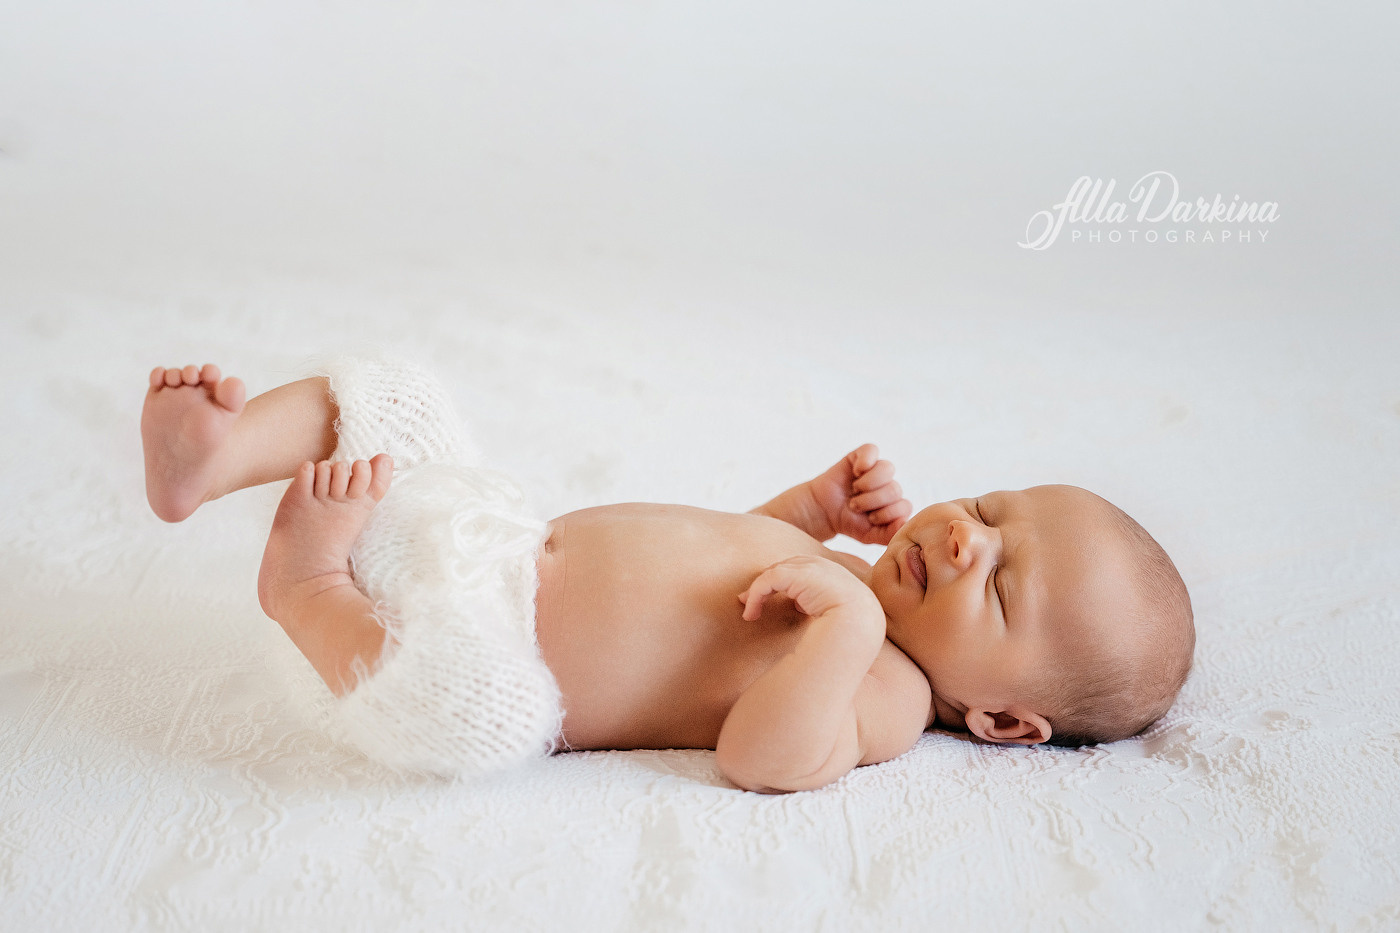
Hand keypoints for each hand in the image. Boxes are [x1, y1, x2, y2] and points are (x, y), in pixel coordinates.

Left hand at [738, 554, 882, 626]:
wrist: (859, 627)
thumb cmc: (852, 633)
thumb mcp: (840, 619)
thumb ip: (824, 612)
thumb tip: (803, 613)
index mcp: (838, 578)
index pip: (807, 573)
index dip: (786, 585)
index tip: (771, 603)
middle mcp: (826, 568)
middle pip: (790, 568)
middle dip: (769, 582)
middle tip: (750, 600)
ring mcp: (813, 568)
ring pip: (776, 572)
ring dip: (758, 591)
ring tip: (748, 609)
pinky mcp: (799, 574)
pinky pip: (769, 579)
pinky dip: (756, 594)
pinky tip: (750, 614)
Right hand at [807, 444, 911, 545]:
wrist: (823, 511)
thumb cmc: (848, 522)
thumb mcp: (869, 535)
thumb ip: (888, 534)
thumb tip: (904, 522)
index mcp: (896, 504)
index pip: (905, 506)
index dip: (886, 514)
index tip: (869, 519)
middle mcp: (890, 485)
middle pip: (895, 489)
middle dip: (872, 501)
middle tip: (855, 506)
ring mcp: (877, 469)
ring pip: (887, 469)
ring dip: (868, 484)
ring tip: (855, 490)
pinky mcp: (862, 456)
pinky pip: (871, 450)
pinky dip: (864, 461)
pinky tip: (856, 472)